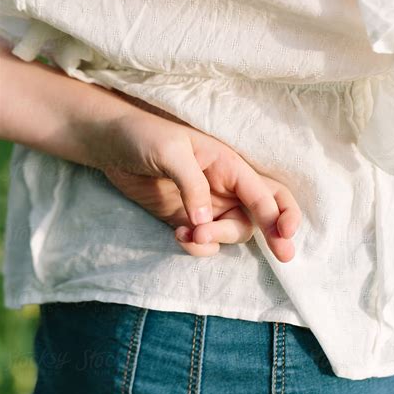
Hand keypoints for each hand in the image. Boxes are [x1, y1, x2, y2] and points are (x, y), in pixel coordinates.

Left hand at [101, 110, 301, 261]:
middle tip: (284, 257)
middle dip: (275, 234)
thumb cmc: (143, 136)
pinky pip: (205, 242)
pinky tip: (177, 235)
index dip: (281, 213)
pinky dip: (196, 246)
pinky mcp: (187, 221)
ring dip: (217, 240)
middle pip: (261, 215)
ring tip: (191, 235)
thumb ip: (192, 185)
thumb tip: (205, 223)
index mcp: (229, 165)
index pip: (265, 192)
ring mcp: (207, 206)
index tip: (284, 234)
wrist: (109, 145)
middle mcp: (225, 187)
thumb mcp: (170, 152)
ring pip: (232, 233)